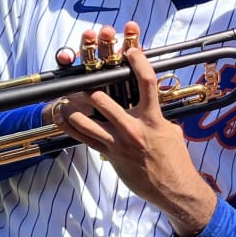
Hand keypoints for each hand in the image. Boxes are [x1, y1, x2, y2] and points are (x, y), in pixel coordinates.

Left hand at [51, 23, 217, 236]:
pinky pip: (85, 140)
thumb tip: (151, 100)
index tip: (131, 49)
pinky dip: (70, 128)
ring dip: (72, 109)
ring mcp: (119, 143)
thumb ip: (157, 113)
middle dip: (91, 87)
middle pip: (105, 102)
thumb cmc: (174, 157)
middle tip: (82, 74)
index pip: (147, 82)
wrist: (174, 187)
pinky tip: (60, 118)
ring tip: (63, 98)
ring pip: (87, 123)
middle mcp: (134, 129)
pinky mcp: (111, 155)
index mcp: (153, 118)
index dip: (138, 61)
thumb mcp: (171, 129)